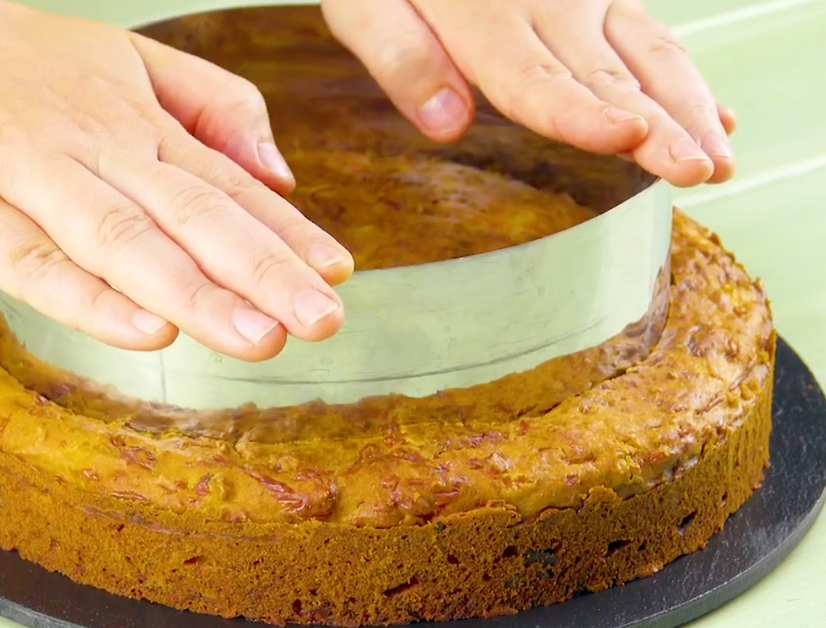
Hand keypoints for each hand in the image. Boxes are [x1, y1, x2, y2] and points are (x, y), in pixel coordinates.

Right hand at [0, 0, 353, 359]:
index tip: (334, 276)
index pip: (222, 184)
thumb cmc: (2, 60)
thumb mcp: (120, 60)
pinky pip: (29, 259)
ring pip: (121, 239)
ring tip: (258, 335)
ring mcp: (24, 172)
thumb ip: (207, 106)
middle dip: (261, 271)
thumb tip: (282, 174)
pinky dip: (88, 298)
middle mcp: (91, 144)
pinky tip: (145, 332)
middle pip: (188, 214)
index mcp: (133, 120)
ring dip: (194, 291)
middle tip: (322, 319)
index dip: (282, 233)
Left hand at [323, 0, 737, 186]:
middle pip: (607, 77)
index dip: (581, 113)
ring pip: (647, 56)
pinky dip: (687, 82)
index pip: (535, 79)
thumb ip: (401, 60)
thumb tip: (447, 124)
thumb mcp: (364, 6)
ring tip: (718, 162)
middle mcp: (546, 6)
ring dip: (687, 110)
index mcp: (482, 17)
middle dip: (659, 126)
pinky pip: (651, 37)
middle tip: (698, 171)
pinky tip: (715, 118)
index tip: (626, 137)